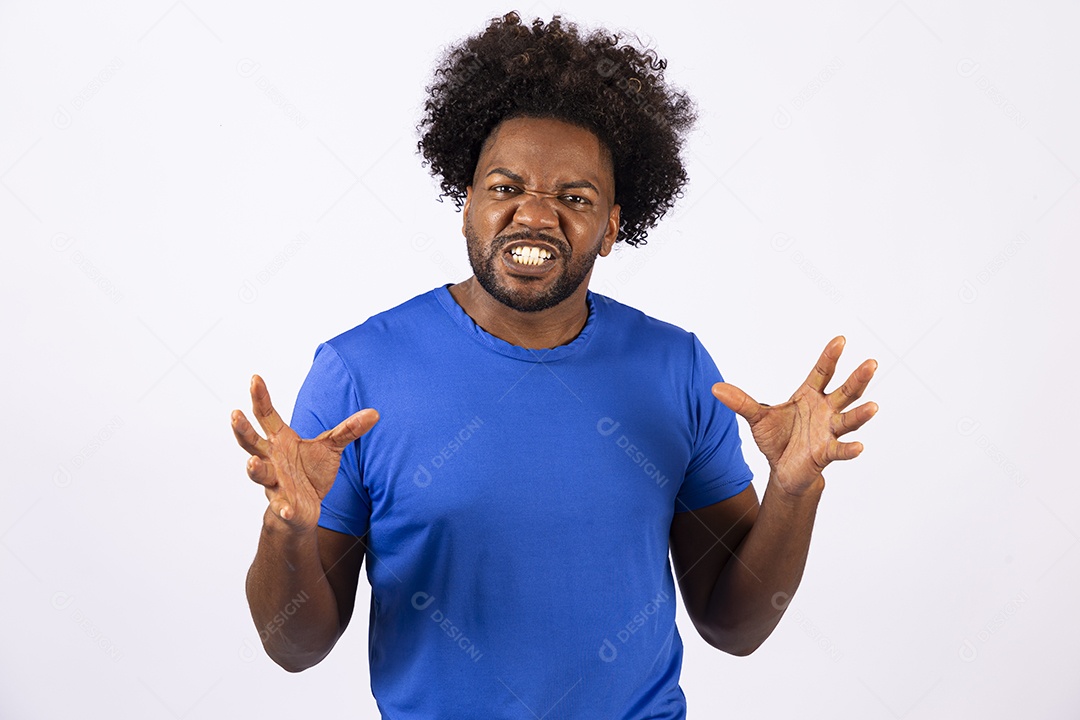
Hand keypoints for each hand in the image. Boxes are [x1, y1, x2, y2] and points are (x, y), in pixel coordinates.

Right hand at [231, 374, 378, 531]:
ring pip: (258, 473)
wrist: (305, 508)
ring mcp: (274, 482)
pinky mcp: (283, 504)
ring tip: (252, 463)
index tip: (255, 378)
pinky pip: (280, 506)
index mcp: (279, 440)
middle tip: (235, 414)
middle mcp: (271, 459)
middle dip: (242, 429)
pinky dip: (283, 508)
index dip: (260, 397)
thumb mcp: (331, 447)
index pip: (265, 415)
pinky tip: (288, 510)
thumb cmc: (311, 472)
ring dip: (254, 468)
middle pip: (250, 442)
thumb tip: (375, 413)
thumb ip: (348, 430)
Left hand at [711, 336, 877, 496]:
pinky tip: (857, 447)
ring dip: (861, 414)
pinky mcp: (827, 452)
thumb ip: (740, 402)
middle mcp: (825, 410)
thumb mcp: (756, 418)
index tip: (840, 340)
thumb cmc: (777, 438)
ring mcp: (829, 431)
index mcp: (810, 396)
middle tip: (871, 363)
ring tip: (873, 407)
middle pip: (846, 392)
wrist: (782, 469)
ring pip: (849, 419)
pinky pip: (840, 450)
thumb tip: (715, 388)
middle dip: (858, 378)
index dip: (831, 357)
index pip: (822, 372)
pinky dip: (848, 449)